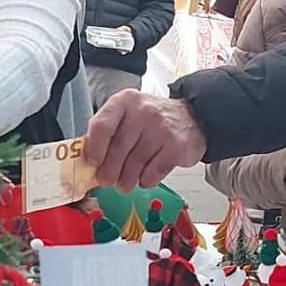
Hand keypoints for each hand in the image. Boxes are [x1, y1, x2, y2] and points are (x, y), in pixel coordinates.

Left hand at [84, 90, 206, 190]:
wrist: (194, 117)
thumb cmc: (154, 118)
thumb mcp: (129, 112)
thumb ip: (109, 130)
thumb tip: (91, 159)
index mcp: (126, 101)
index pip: (102, 125)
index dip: (94, 148)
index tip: (92, 162)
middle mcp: (144, 112)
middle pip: (118, 148)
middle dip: (109, 170)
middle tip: (106, 180)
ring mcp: (162, 130)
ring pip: (135, 163)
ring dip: (127, 179)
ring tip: (124, 184)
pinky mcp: (176, 147)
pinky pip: (154, 172)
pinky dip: (146, 180)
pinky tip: (144, 178)